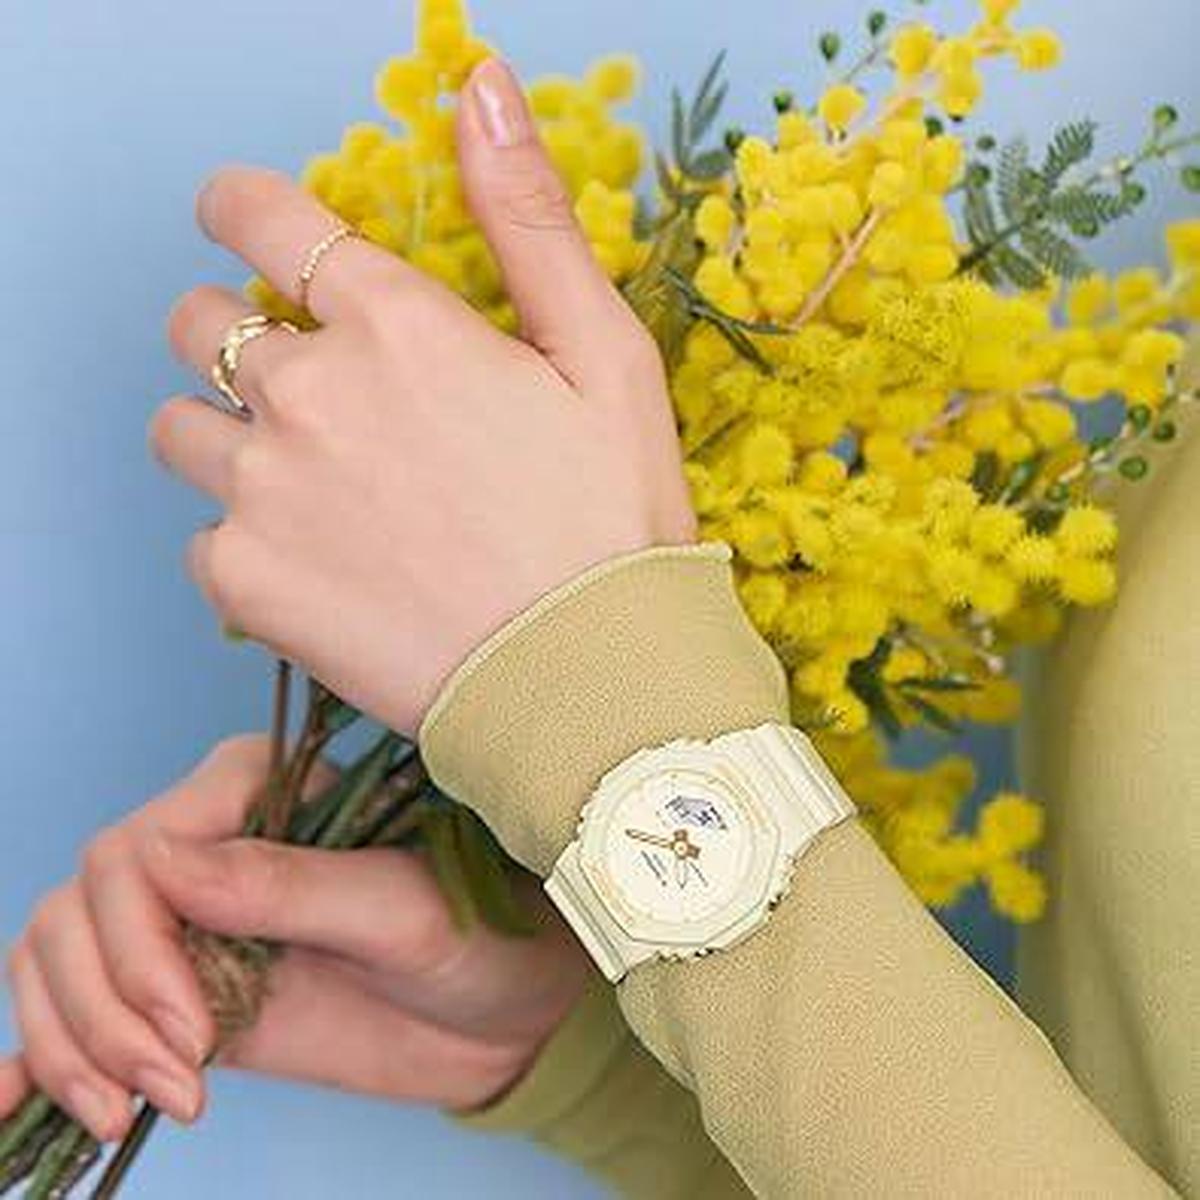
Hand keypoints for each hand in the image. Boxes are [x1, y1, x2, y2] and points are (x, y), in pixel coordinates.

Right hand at [0, 736, 590, 1141]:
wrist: (509, 1010)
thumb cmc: (483, 934)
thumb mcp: (402, 911)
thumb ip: (289, 885)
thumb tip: (154, 862)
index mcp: (258, 791)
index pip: (136, 850)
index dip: (139, 943)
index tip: (191, 1024)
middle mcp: (210, 847)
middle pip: (81, 909)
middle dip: (105, 1005)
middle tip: (175, 1078)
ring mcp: (191, 923)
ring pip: (62, 959)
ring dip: (76, 1040)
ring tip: (137, 1108)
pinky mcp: (187, 990)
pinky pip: (84, 1008)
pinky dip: (41, 1051)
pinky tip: (12, 1102)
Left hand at [151, 57, 695, 735]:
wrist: (586, 682)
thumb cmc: (611, 521)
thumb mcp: (603, 352)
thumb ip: (528, 214)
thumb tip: (481, 82)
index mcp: (392, 322)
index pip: (253, 214)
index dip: (239, 210)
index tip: (246, 228)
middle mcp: (306, 391)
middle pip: (196, 321)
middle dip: (235, 334)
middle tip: (309, 388)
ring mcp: (264, 491)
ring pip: (177, 428)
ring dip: (227, 437)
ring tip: (313, 487)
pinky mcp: (246, 584)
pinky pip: (201, 540)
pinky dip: (246, 545)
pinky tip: (326, 571)